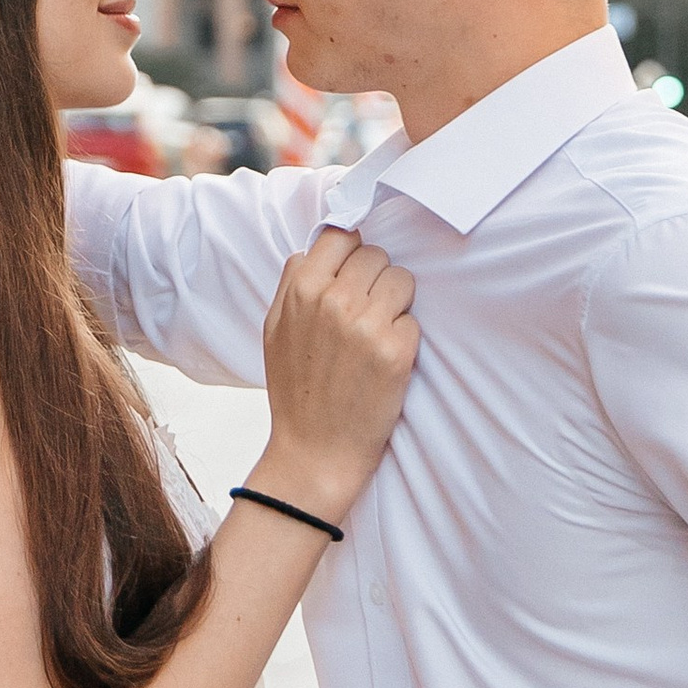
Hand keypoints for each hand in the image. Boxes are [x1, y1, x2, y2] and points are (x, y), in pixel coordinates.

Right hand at [255, 227, 419, 523]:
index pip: (342, 235)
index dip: (351, 255)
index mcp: (302, 289)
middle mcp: (334, 300)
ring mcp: (367, 324)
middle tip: (364, 315)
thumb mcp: (274, 329)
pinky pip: (413, 320)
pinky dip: (404, 339)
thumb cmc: (295, 391)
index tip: (353, 275)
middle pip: (376, 255)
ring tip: (376, 336)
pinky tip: (385, 362)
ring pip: (402, 280)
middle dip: (375, 280)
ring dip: (395, 304)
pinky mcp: (396, 351)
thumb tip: (316, 247)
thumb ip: (292, 283)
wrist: (315, 452)